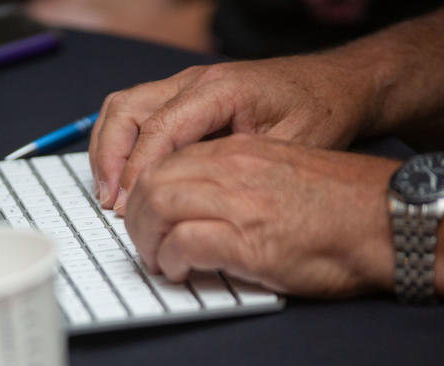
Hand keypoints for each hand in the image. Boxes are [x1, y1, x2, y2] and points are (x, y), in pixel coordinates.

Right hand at [89, 56, 375, 209]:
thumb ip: (238, 171)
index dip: (138, 172)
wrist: (335, 85)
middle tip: (112, 203)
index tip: (129, 207)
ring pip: (123, 107)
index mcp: (220, 89)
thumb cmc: (319, 113)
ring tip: (109, 192)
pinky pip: (136, 112)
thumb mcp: (288, 148)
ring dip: (109, 149)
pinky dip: (120, 143)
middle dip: (111, 159)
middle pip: (127, 110)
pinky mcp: (184, 96)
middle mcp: (195, 80)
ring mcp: (185, 85)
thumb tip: (190, 204)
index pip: (159, 129)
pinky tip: (123, 176)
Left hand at [124, 133, 396, 296]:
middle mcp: (234, 169)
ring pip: (157, 207)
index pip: (166, 161)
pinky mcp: (248, 241)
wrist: (391, 220)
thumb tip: (197, 210)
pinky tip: (181, 271)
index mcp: (240, 152)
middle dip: (135, 219)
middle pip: (152, 183)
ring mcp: (239, 203)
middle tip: (145, 245)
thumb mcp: (280, 176)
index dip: (144, 193)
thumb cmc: (342, 207)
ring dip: (147, 241)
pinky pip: (183, 243)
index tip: (146, 217)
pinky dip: (171, 260)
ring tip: (159, 261)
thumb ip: (237, 182)